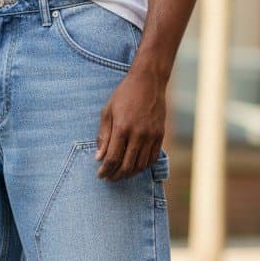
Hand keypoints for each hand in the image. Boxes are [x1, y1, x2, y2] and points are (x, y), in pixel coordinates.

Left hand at [94, 66, 166, 181]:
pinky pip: (152, 158)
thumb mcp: (108, 111)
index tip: (100, 175)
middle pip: (127, 165)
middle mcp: (138, 134)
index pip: (113, 158)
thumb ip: (103, 135)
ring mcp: (151, 135)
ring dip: (129, 173)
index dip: (105, 170)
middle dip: (116, 175)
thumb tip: (99, 157)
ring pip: (141, 165)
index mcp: (122, 128)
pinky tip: (135, 166)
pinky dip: (143, 166)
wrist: (148, 82)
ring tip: (121, 174)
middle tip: (109, 178)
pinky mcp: (160, 135)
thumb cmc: (124, 95)